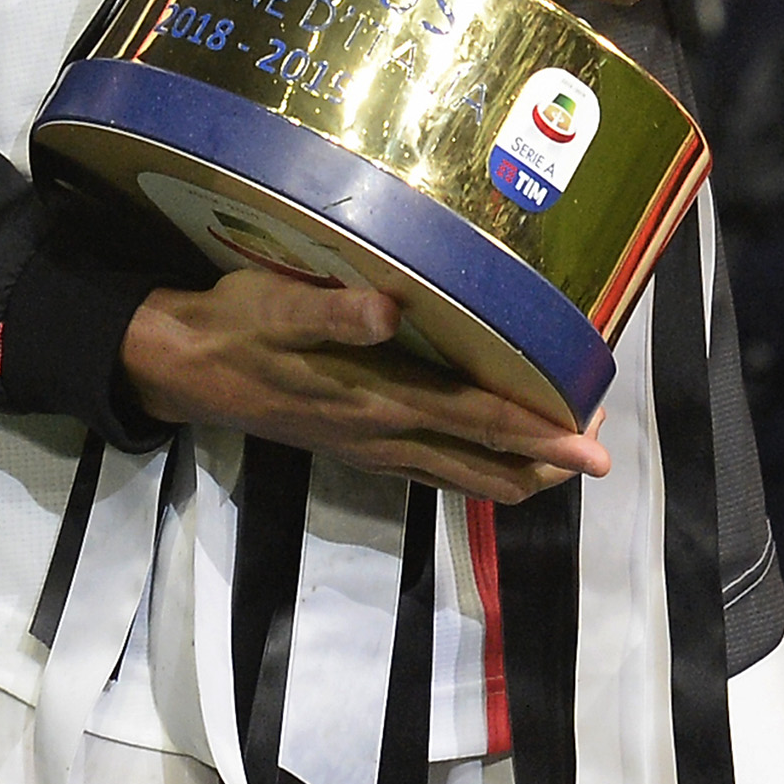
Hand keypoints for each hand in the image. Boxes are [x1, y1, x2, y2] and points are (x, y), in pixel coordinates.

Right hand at [118, 269, 611, 505]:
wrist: (183, 370)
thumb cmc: (233, 327)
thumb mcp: (272, 306)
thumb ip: (330, 312)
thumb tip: (386, 310)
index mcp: (376, 399)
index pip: (477, 421)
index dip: (539, 432)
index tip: (594, 442)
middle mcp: (383, 435)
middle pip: (486, 465)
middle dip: (548, 460)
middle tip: (601, 446)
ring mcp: (371, 450)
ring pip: (465, 477)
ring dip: (519, 470)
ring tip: (565, 454)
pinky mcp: (357, 449)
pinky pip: (435, 473)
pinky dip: (478, 471)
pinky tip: (493, 460)